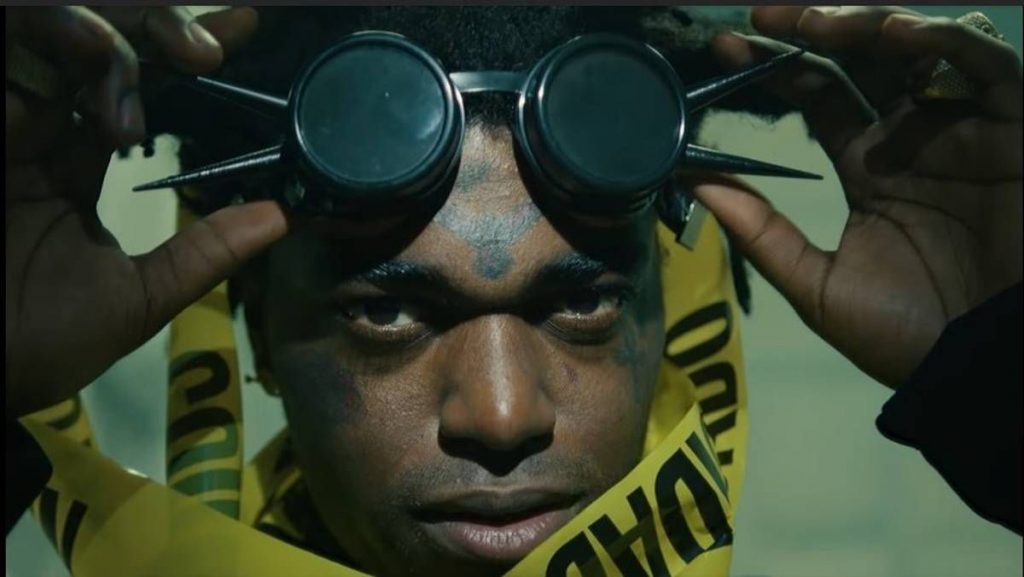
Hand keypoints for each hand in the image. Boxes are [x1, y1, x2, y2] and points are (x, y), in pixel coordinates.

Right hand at [5, 7, 287, 416]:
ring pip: (40, 32)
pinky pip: (1, 62)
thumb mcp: (138, 296)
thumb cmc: (38, 344)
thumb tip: (282, 218)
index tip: (243, 27)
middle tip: (206, 45)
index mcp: (72, 163)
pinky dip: (36, 46)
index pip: (133, 90)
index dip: (181, 55)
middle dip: (150, 27)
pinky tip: (84, 59)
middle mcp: (33, 131)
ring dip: (97, 32)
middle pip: (91, 45)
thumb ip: (204, 253)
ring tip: (142, 55)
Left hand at [693, 6, 1021, 386]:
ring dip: (864, 26)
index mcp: (867, 166)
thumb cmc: (909, 337)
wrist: (984, 369)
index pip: (817, 96)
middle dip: (812, 31)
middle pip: (860, 61)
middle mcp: (912, 137)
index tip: (724, 46)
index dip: (774, 67)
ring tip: (813, 23)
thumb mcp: (819, 287)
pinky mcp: (1014, 130)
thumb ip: (762, 233)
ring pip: (915, 51)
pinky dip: (943, 43)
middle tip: (760, 17)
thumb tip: (696, 185)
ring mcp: (963, 128)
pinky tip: (893, 35)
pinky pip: (985, 67)